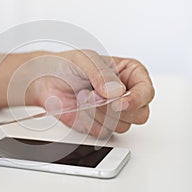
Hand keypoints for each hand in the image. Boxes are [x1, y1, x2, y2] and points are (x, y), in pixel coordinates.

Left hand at [31, 50, 153, 136]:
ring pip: (121, 125)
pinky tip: (79, 107)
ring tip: (83, 96)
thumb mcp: (86, 60)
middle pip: (140, 114)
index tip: (119, 102)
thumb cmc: (66, 65)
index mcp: (129, 74)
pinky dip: (89, 121)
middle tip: (96, 97)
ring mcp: (112, 111)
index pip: (146, 91)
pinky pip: (103, 132)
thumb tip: (117, 92)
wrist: (45, 81)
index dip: (136, 99)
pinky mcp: (98, 124)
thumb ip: (103, 74)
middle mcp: (124, 94)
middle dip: (116, 109)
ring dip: (99, 113)